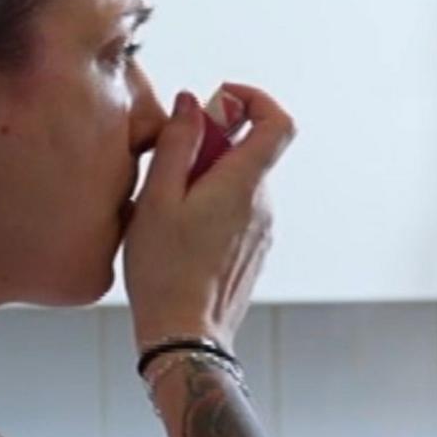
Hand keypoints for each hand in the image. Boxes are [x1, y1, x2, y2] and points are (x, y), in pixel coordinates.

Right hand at [123, 81, 296, 353]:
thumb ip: (178, 144)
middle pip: (250, 152)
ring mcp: (262, 231)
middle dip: (212, 143)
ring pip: (240, 183)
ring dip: (207, 177)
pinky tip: (178, 231)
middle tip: (168, 162)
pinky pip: (238, 211)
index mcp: (243, 185)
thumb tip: (193, 102)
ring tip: (165, 205)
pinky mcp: (253, 252)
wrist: (184, 336)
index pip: (278, 122)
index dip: (254, 99)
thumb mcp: (157, 200)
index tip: (219, 101)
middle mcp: (262, 205)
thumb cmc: (164, 270)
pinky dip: (212, 204)